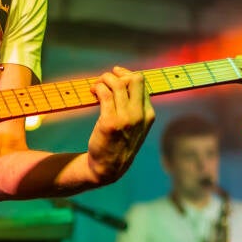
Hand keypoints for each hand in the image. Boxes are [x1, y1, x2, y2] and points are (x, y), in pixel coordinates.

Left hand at [86, 67, 154, 185]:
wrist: (108, 168)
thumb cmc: (119, 144)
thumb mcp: (136, 127)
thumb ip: (136, 108)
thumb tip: (126, 81)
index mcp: (148, 115)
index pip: (142, 84)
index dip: (127, 76)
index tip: (115, 77)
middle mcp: (139, 115)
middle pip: (135, 79)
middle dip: (118, 74)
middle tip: (105, 79)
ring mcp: (126, 119)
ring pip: (118, 84)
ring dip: (104, 79)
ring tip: (96, 85)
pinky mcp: (109, 122)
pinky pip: (104, 94)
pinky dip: (97, 87)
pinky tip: (92, 91)